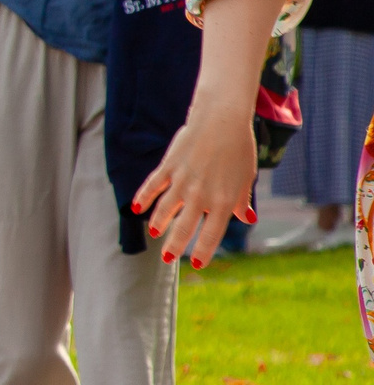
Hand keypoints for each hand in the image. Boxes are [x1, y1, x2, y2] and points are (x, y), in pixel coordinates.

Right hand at [134, 94, 259, 268]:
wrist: (222, 120)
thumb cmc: (239, 149)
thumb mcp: (245, 178)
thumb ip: (241, 201)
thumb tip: (247, 219)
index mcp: (224, 201)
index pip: (212, 234)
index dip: (203, 251)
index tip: (197, 263)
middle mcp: (201, 195)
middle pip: (184, 227)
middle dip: (175, 245)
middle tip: (167, 258)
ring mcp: (183, 181)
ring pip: (165, 209)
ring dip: (158, 223)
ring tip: (154, 234)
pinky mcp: (170, 166)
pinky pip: (153, 186)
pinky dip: (144, 198)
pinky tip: (137, 208)